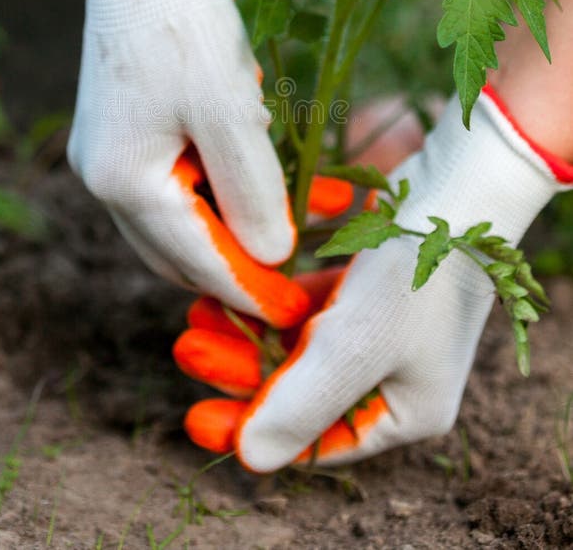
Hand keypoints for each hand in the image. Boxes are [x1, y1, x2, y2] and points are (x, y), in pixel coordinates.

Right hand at [67, 0, 305, 327]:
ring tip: (300, 218)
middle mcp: (106, 178)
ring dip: (236, 225)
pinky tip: (265, 176)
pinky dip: (221, 189)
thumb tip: (272, 256)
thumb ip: (253, 194)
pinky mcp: (125, 130)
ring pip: (181, 219)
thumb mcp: (232, 114)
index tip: (294, 314)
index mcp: (125, 183)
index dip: (250, 291)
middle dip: (240, 266)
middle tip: (294, 278)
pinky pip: (177, 181)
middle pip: (180, 251)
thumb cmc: (186, 26)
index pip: (197, 261)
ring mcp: (110, 154)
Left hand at [177, 90, 566, 469]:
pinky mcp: (368, 286)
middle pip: (301, 388)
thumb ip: (298, 405)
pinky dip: (274, 300)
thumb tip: (248, 458)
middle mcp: (396, 375)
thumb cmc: (413, 275)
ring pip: (300, 342)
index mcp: (407, 409)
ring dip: (249, 331)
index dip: (254, 429)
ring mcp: (382, 328)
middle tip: (185, 351)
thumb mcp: (352, 347)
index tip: (195, 416)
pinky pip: (311, 304)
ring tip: (196, 317)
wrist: (459, 186)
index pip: (317, 438)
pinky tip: (233, 288)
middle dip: (240, 370)